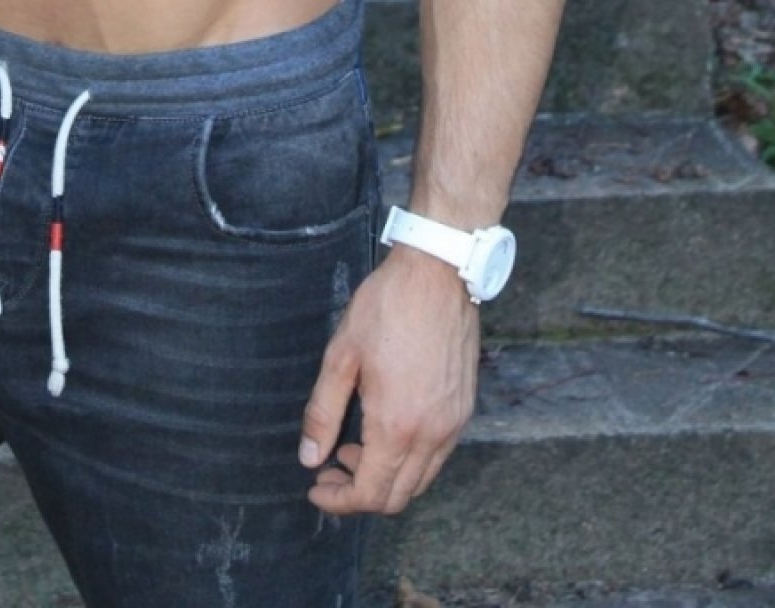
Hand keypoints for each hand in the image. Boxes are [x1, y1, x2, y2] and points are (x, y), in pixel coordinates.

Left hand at [299, 246, 479, 515]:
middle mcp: (432, 435)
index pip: (370, 493)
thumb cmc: (386, 308)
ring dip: (386, 477)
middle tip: (330, 467)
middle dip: (359, 493)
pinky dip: (409, 460)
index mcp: (396, 425)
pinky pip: (437, 456)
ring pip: (420, 480)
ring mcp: (453, 424)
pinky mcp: (464, 409)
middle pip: (397, 497)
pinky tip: (386, 430)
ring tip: (353, 446)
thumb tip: (309, 457)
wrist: (438, 274)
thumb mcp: (341, 355)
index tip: (316, 487)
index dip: (339, 500)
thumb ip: (323, 412)